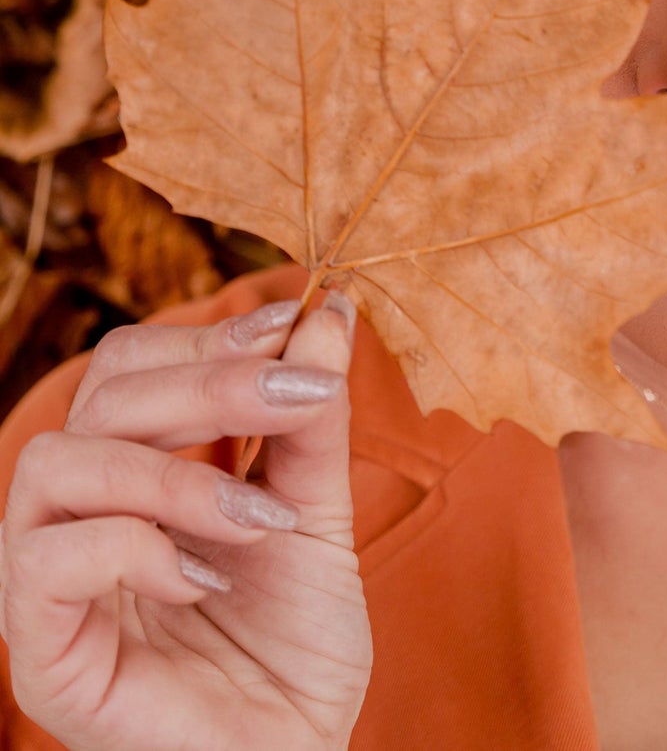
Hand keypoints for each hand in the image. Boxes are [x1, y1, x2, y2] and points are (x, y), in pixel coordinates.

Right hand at [0, 295, 372, 750]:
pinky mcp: (42, 654)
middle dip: (209, 384)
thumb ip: (313, 419)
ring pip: (55, 464)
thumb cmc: (297, 641)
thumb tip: (326, 310)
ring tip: (261, 515)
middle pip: (100, 398)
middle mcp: (78, 515)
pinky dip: (136, 548)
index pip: (129, 365)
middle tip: (298, 397)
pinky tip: (207, 579)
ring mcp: (49, 585)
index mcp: (134, 473)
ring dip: (175, 472)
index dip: (204, 336)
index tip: (287, 323)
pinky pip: (42, 563)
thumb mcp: (319, 508)